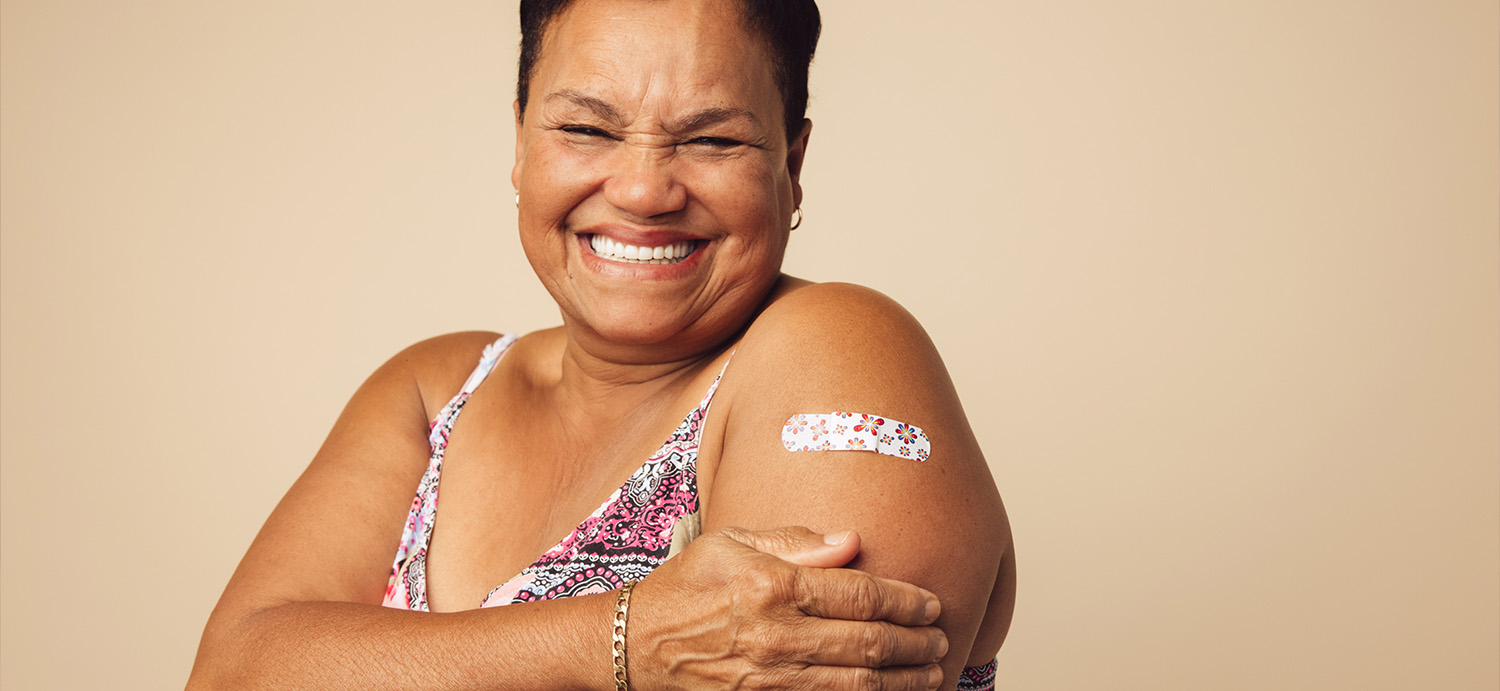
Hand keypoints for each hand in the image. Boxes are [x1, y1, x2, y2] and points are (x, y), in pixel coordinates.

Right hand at [627, 526, 947, 690]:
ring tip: (932, 673)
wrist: (635, 647)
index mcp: (772, 585)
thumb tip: (851, 540)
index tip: (932, 603)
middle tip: (941, 639)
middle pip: (868, 643)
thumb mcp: (730, 542)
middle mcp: (776, 635)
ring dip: (902, 681)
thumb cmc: (685, 587)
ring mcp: (770, 679)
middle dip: (915, 643)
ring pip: (856, 684)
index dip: (905, 601)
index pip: (860, 595)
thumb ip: (795, 541)